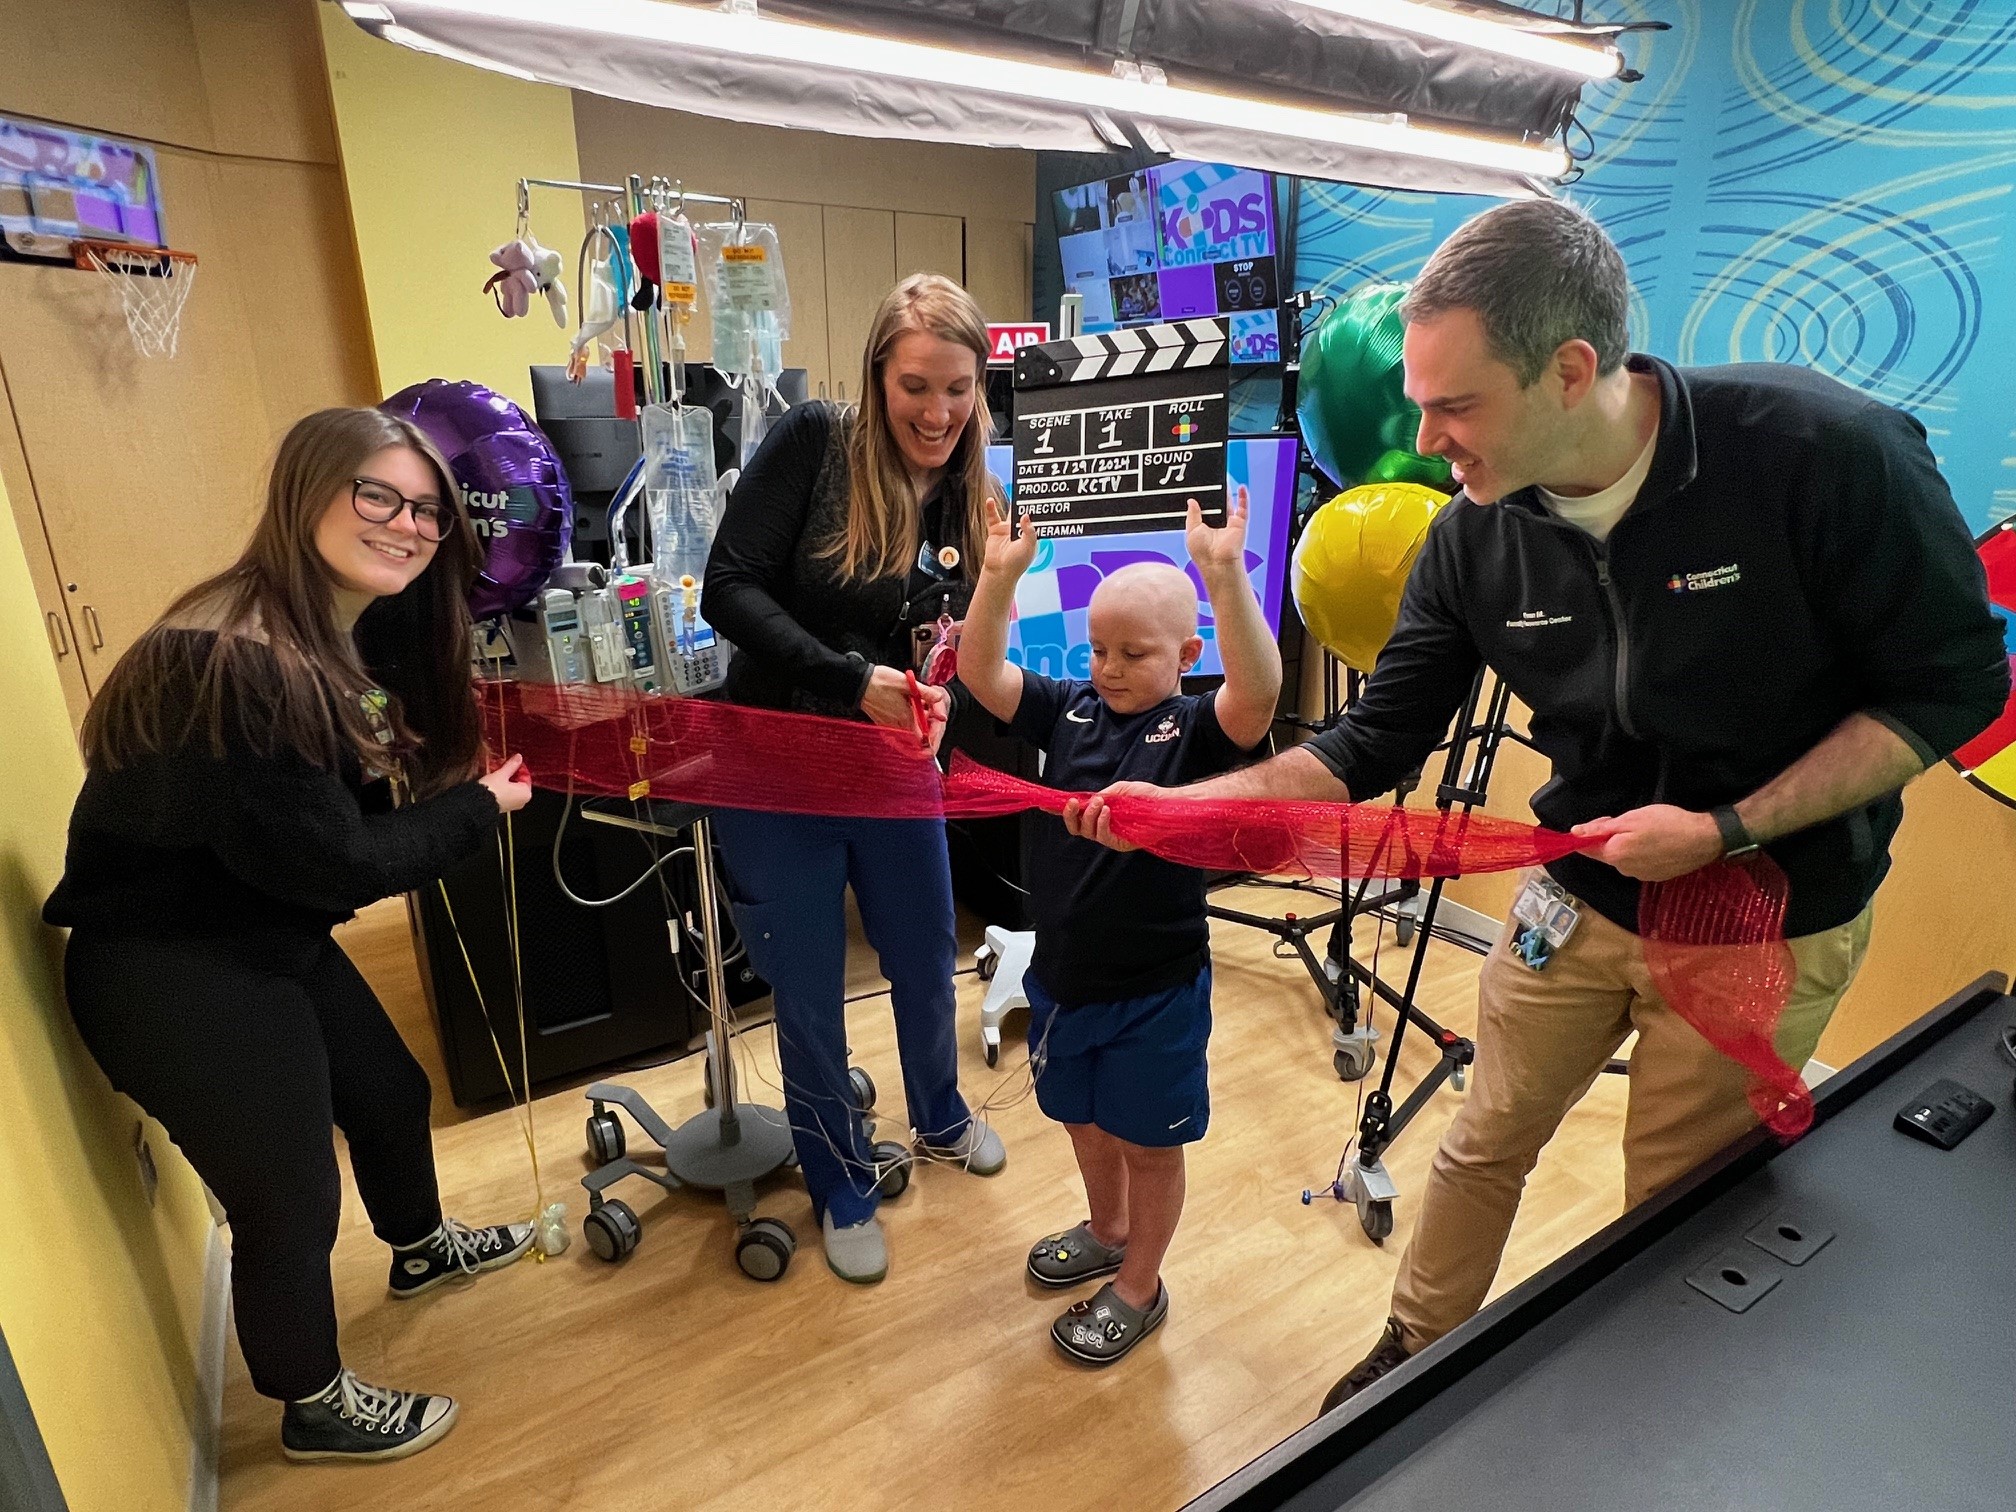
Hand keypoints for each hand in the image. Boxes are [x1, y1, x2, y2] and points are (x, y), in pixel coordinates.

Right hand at [479, 753, 533, 813]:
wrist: (478, 805)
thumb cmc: (492, 790)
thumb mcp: (502, 774)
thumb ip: (511, 765)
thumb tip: (519, 757)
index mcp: (526, 793)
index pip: (526, 775)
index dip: (518, 767)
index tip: (511, 760)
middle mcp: (522, 801)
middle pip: (518, 781)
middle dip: (510, 772)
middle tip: (502, 764)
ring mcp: (512, 804)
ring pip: (511, 786)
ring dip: (505, 778)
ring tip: (496, 770)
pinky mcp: (504, 806)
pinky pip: (506, 792)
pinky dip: (502, 785)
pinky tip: (494, 779)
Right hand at [860, 666, 947, 753]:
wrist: (859, 683)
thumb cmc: (881, 682)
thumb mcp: (907, 683)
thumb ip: (926, 692)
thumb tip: (939, 698)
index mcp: (906, 719)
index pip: (923, 739)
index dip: (932, 733)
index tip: (936, 721)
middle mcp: (898, 726)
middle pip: (917, 734)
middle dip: (926, 724)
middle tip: (929, 709)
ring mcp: (889, 725)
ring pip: (908, 729)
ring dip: (916, 721)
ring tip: (918, 704)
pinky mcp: (882, 722)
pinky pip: (898, 726)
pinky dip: (905, 719)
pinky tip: (905, 705)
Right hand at [980, 495, 1037, 580]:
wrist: (999, 571)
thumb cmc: (1017, 563)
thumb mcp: (1028, 547)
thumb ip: (1029, 531)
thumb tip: (1026, 515)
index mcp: (1031, 534)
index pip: (1036, 518)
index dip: (1039, 509)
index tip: (1042, 497)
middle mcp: (1020, 529)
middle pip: (1024, 512)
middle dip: (1026, 502)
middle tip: (1028, 488)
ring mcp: (1008, 529)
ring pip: (1010, 512)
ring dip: (1012, 503)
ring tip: (1015, 490)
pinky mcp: (995, 529)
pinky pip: (993, 517)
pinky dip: (991, 509)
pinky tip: (990, 501)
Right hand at [1060, 779, 1168, 850]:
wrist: (1165, 805)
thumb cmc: (1146, 797)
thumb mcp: (1119, 790)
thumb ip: (1102, 794)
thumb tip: (1087, 800)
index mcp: (1098, 814)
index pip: (1075, 815)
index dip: (1059, 811)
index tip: (1045, 805)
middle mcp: (1101, 827)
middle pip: (1075, 828)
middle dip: (1071, 815)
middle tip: (1075, 802)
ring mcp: (1109, 837)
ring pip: (1087, 832)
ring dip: (1090, 815)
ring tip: (1101, 803)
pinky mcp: (1120, 844)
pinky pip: (1103, 837)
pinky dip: (1102, 823)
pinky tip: (1108, 812)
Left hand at [1185, 485, 1248, 578]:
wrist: (1217, 562)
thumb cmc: (1203, 552)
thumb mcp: (1191, 530)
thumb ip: (1192, 514)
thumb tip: (1191, 501)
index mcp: (1204, 526)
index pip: (1203, 508)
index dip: (1201, 498)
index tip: (1197, 487)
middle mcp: (1217, 523)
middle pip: (1216, 503)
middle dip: (1213, 492)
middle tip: (1209, 477)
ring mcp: (1229, 523)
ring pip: (1229, 502)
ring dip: (1227, 490)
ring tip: (1222, 476)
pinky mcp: (1239, 523)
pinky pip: (1243, 508)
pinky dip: (1243, 497)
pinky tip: (1241, 487)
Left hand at [1571, 804, 1723, 880]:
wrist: (1704, 840)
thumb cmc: (1667, 824)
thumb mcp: (1631, 819)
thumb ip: (1601, 829)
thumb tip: (1575, 833)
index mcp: (1615, 855)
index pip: (1587, 849)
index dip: (1588, 833)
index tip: (1601, 822)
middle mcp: (1624, 870)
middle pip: (1606, 852)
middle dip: (1611, 836)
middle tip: (1628, 819)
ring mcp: (1641, 876)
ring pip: (1624, 857)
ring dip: (1627, 844)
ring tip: (1647, 829)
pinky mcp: (1656, 877)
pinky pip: (1640, 862)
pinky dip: (1642, 851)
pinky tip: (1657, 841)